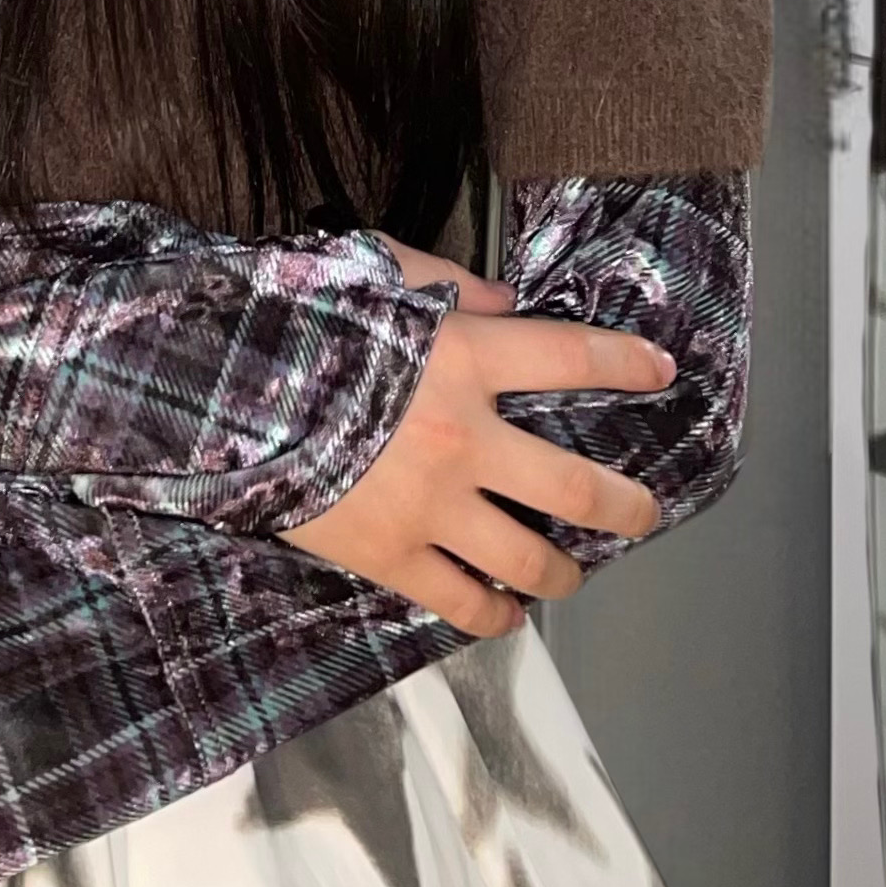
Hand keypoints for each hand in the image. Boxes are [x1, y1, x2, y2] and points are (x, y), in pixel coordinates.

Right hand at [284, 273, 673, 637]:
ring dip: (564, 571)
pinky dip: (495, 615)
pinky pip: (462, 601)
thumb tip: (507, 302)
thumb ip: (451, 284)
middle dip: (626, 504)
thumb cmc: (302, 323)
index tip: (660, 370)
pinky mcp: (393, 556)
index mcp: (465, 359)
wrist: (225, 393)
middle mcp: (466, 438)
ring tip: (572, 572)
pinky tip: (507, 614)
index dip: (624, 362)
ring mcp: (433, 507)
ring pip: (529, 559)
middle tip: (644, 512)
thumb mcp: (377, 272)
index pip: (571, 357)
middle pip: (575, 485)